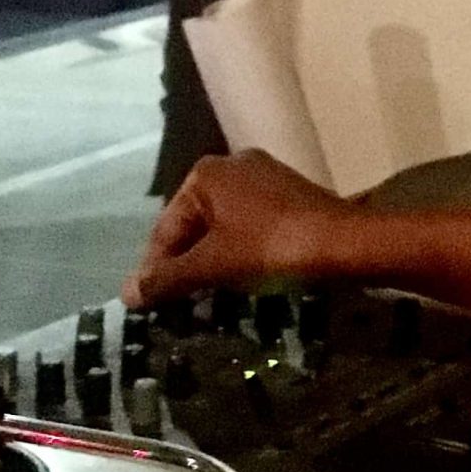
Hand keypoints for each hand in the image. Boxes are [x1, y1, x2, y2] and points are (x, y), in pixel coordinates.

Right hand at [124, 149, 350, 305]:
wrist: (345, 244)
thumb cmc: (271, 248)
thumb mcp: (214, 265)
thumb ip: (168, 278)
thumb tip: (126, 294)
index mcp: (207, 174)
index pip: (166, 226)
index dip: (156, 267)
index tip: (148, 303)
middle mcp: (233, 166)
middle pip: (194, 224)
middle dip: (185, 264)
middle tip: (176, 305)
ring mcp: (266, 178)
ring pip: (224, 227)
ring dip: (213, 262)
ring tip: (206, 299)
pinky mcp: (291, 196)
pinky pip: (251, 227)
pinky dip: (241, 253)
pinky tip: (243, 281)